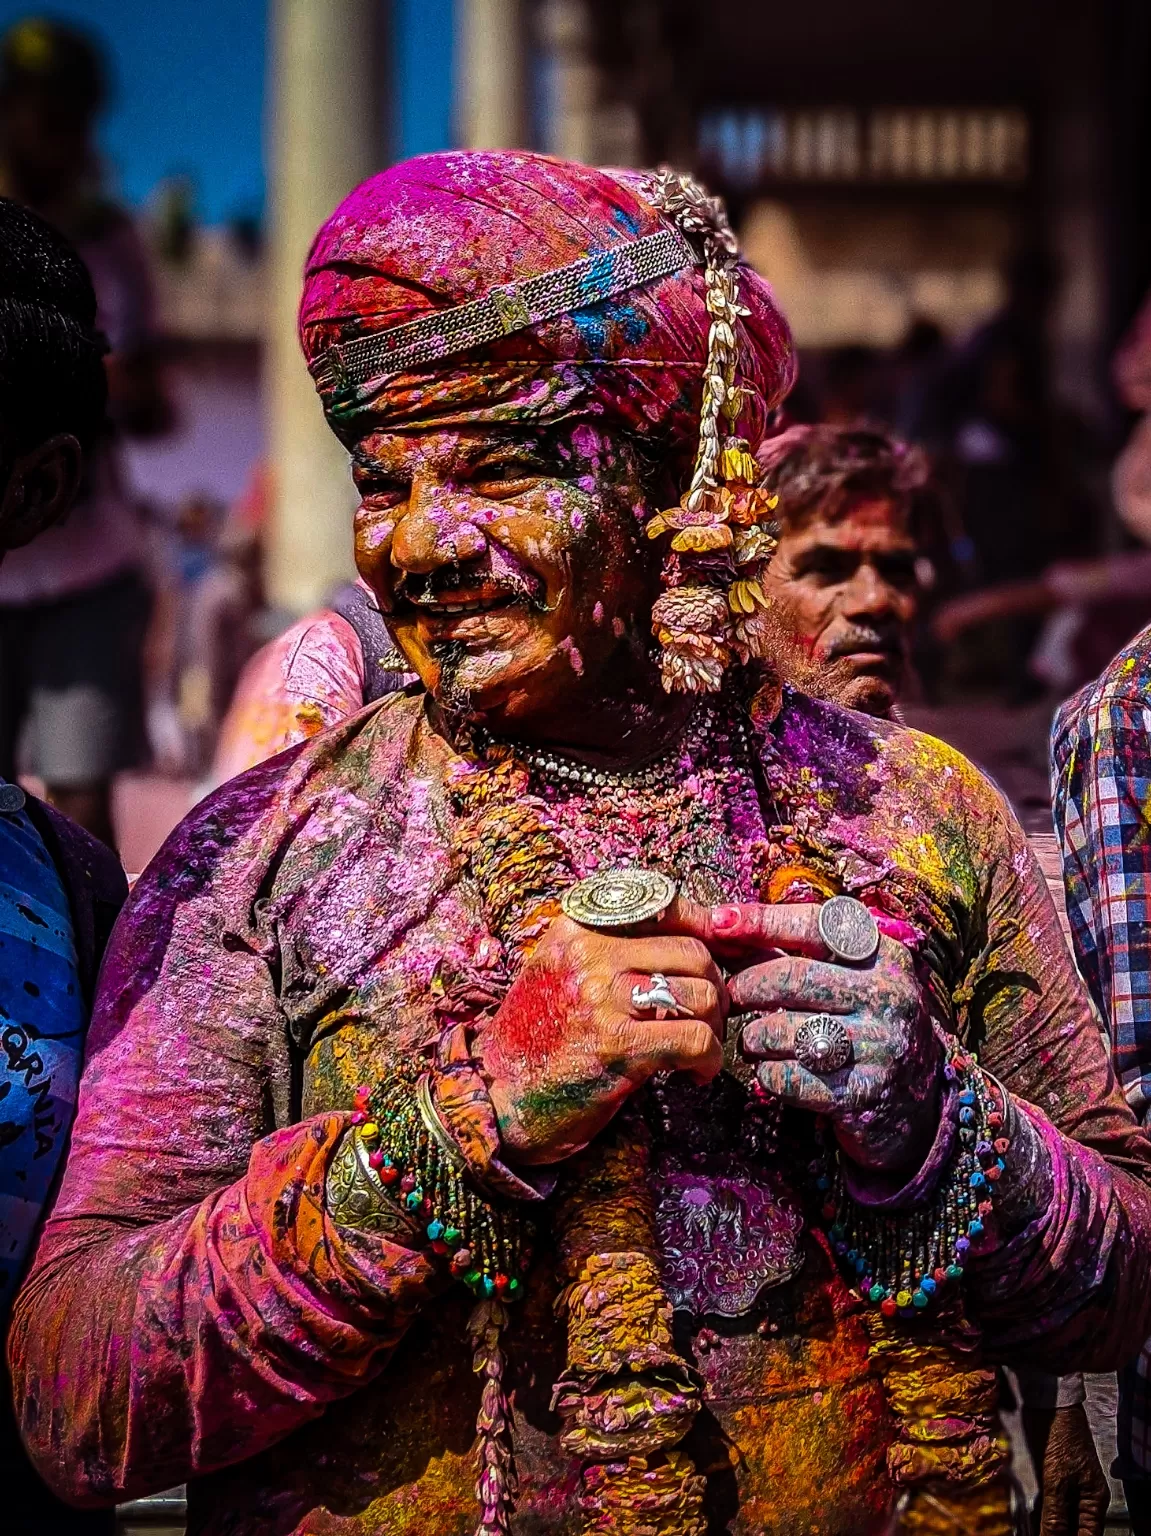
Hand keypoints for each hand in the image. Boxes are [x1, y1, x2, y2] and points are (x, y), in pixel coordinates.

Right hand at [479, 899, 725, 1165]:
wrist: (497, 1095)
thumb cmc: (538, 1036)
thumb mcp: (563, 971)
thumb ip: (614, 948)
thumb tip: (695, 934)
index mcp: (576, 927)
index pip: (664, 906)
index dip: (705, 929)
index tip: (721, 956)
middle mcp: (588, 952)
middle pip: (694, 952)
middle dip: (714, 988)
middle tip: (707, 1018)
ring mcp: (601, 997)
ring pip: (703, 994)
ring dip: (714, 1028)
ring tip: (697, 1049)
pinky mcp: (617, 1045)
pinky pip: (695, 1039)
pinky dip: (708, 1060)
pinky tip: (695, 1074)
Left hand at [713, 902, 941, 1174]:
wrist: (918, 1101)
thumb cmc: (866, 1023)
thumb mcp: (850, 978)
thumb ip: (794, 952)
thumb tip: (724, 925)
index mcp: (884, 956)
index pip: (815, 925)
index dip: (762, 921)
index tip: (719, 922)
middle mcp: (888, 996)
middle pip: (791, 978)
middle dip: (747, 985)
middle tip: (732, 995)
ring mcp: (878, 1047)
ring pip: (781, 1031)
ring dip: (752, 1036)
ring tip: (754, 1039)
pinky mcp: (860, 1094)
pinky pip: (786, 1077)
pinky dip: (767, 1072)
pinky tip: (773, 1068)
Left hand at [1024, 1404, 1109, 1535]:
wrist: (1048, 1403)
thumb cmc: (1060, 1439)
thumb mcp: (1058, 1480)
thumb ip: (1055, 1515)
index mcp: (1094, 1501)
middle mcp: (1084, 1498)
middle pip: (1072, 1529)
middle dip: (1054, 1534)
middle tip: (1034, 1533)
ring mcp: (1068, 1487)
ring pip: (1059, 1518)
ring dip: (1044, 1525)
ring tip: (1027, 1528)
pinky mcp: (1052, 1477)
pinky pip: (1049, 1504)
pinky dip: (1039, 1513)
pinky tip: (1025, 1519)